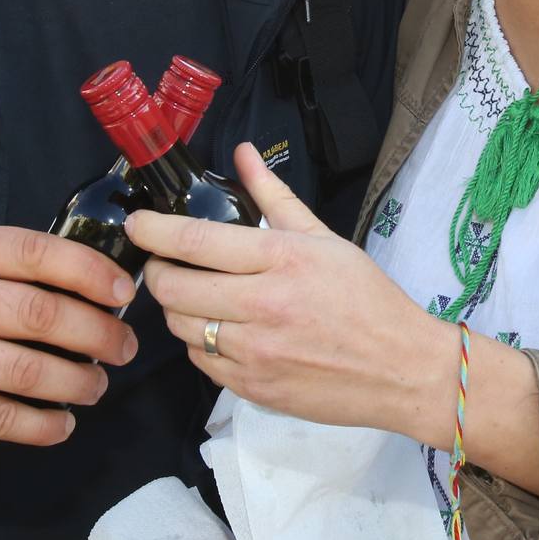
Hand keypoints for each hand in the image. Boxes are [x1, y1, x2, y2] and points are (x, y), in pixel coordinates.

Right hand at [0, 225, 139, 448]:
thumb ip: (19, 269)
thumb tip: (106, 285)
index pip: (33, 250)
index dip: (88, 271)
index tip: (123, 292)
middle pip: (38, 313)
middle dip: (97, 333)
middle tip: (123, 347)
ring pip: (28, 371)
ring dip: (79, 382)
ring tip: (96, 385)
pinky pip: (4, 419)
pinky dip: (45, 425)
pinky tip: (63, 421)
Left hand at [126, 145, 454, 440]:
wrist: (401, 370)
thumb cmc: (367, 299)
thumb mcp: (324, 239)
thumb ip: (275, 195)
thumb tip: (243, 152)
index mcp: (281, 259)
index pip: (195, 240)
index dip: (154, 230)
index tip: (137, 223)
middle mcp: (263, 305)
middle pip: (174, 286)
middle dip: (155, 271)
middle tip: (161, 262)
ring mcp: (255, 352)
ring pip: (181, 327)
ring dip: (175, 308)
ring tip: (189, 295)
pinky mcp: (253, 387)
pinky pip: (200, 362)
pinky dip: (198, 343)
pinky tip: (216, 329)